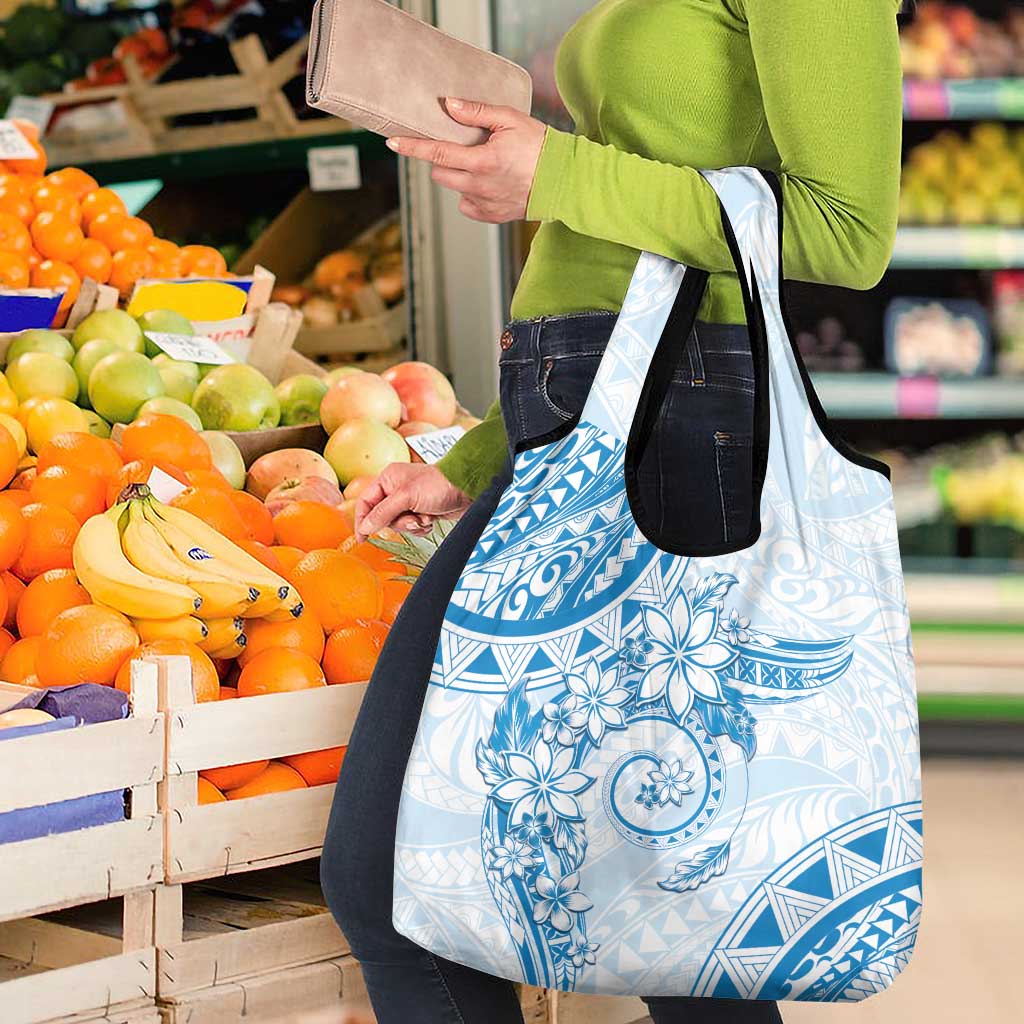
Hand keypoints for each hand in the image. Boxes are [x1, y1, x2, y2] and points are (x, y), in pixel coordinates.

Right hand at [354, 463, 472, 539]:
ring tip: (425, 517)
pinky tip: (431, 519)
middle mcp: (396, 489)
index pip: (365, 502)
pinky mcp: (421, 511)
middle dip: (399, 522)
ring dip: (412, 525)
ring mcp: (409, 501)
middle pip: (382, 517)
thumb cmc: (438, 485)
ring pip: (398, 524)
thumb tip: (365, 527)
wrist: (467, 489)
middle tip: (412, 519)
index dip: (362, 520)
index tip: (362, 538)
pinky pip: (412, 527)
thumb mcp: (406, 497)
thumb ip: (383, 512)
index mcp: (388, 479)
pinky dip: (421, 527)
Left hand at [386, 97, 546, 222]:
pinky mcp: (491, 216)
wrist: (564, 181)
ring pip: (454, 188)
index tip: (393, 143)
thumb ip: (476, 112)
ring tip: (481, 164)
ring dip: (458, 175)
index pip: (437, 153)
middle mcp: (479, 186)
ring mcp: (484, 204)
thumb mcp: (510, 119)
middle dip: (442, 159)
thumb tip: (448, 105)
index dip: (412, 147)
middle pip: (440, 173)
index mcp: (482, 161)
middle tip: (460, 147)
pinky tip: (488, 183)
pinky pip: (467, 204)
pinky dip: (471, 193)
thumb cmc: (540, 146)